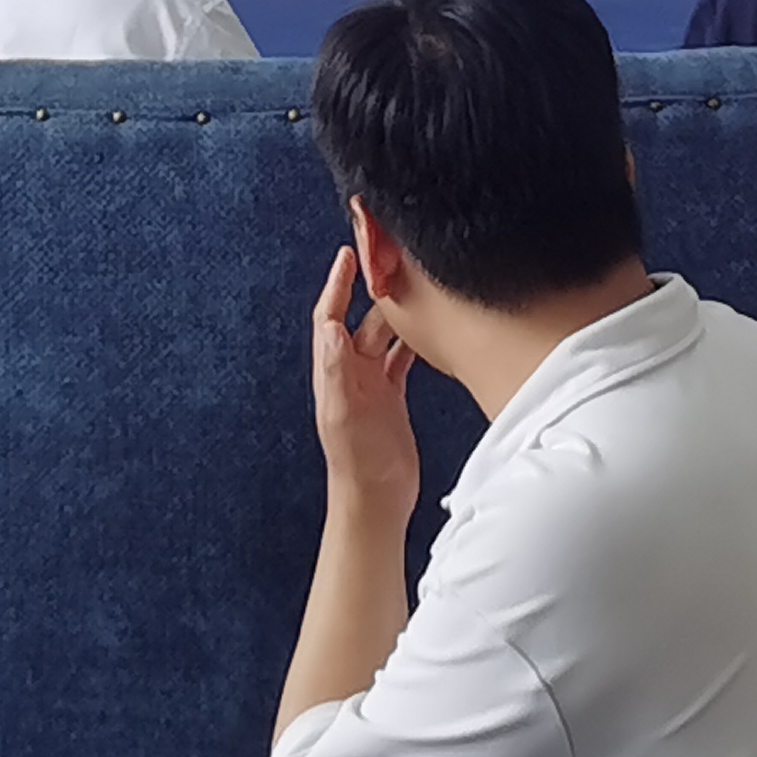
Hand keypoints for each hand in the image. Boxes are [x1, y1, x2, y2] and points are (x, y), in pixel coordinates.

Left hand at [309, 245, 419, 518]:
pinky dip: (410, 340)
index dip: (338, 284)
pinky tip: (426, 329)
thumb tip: (330, 326)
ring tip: (414, 287)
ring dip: (394, 312)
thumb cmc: (357, 465)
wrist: (374, 502)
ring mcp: (370, 384)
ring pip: (382, 335)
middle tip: (390, 260)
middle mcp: (350, 373)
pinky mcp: (390, 396)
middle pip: (359, 319)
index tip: (349, 254)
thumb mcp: (343, 415)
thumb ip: (336, 371)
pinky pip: (399, 357)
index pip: (331, 316)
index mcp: (334, 373)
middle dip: (371, 289)